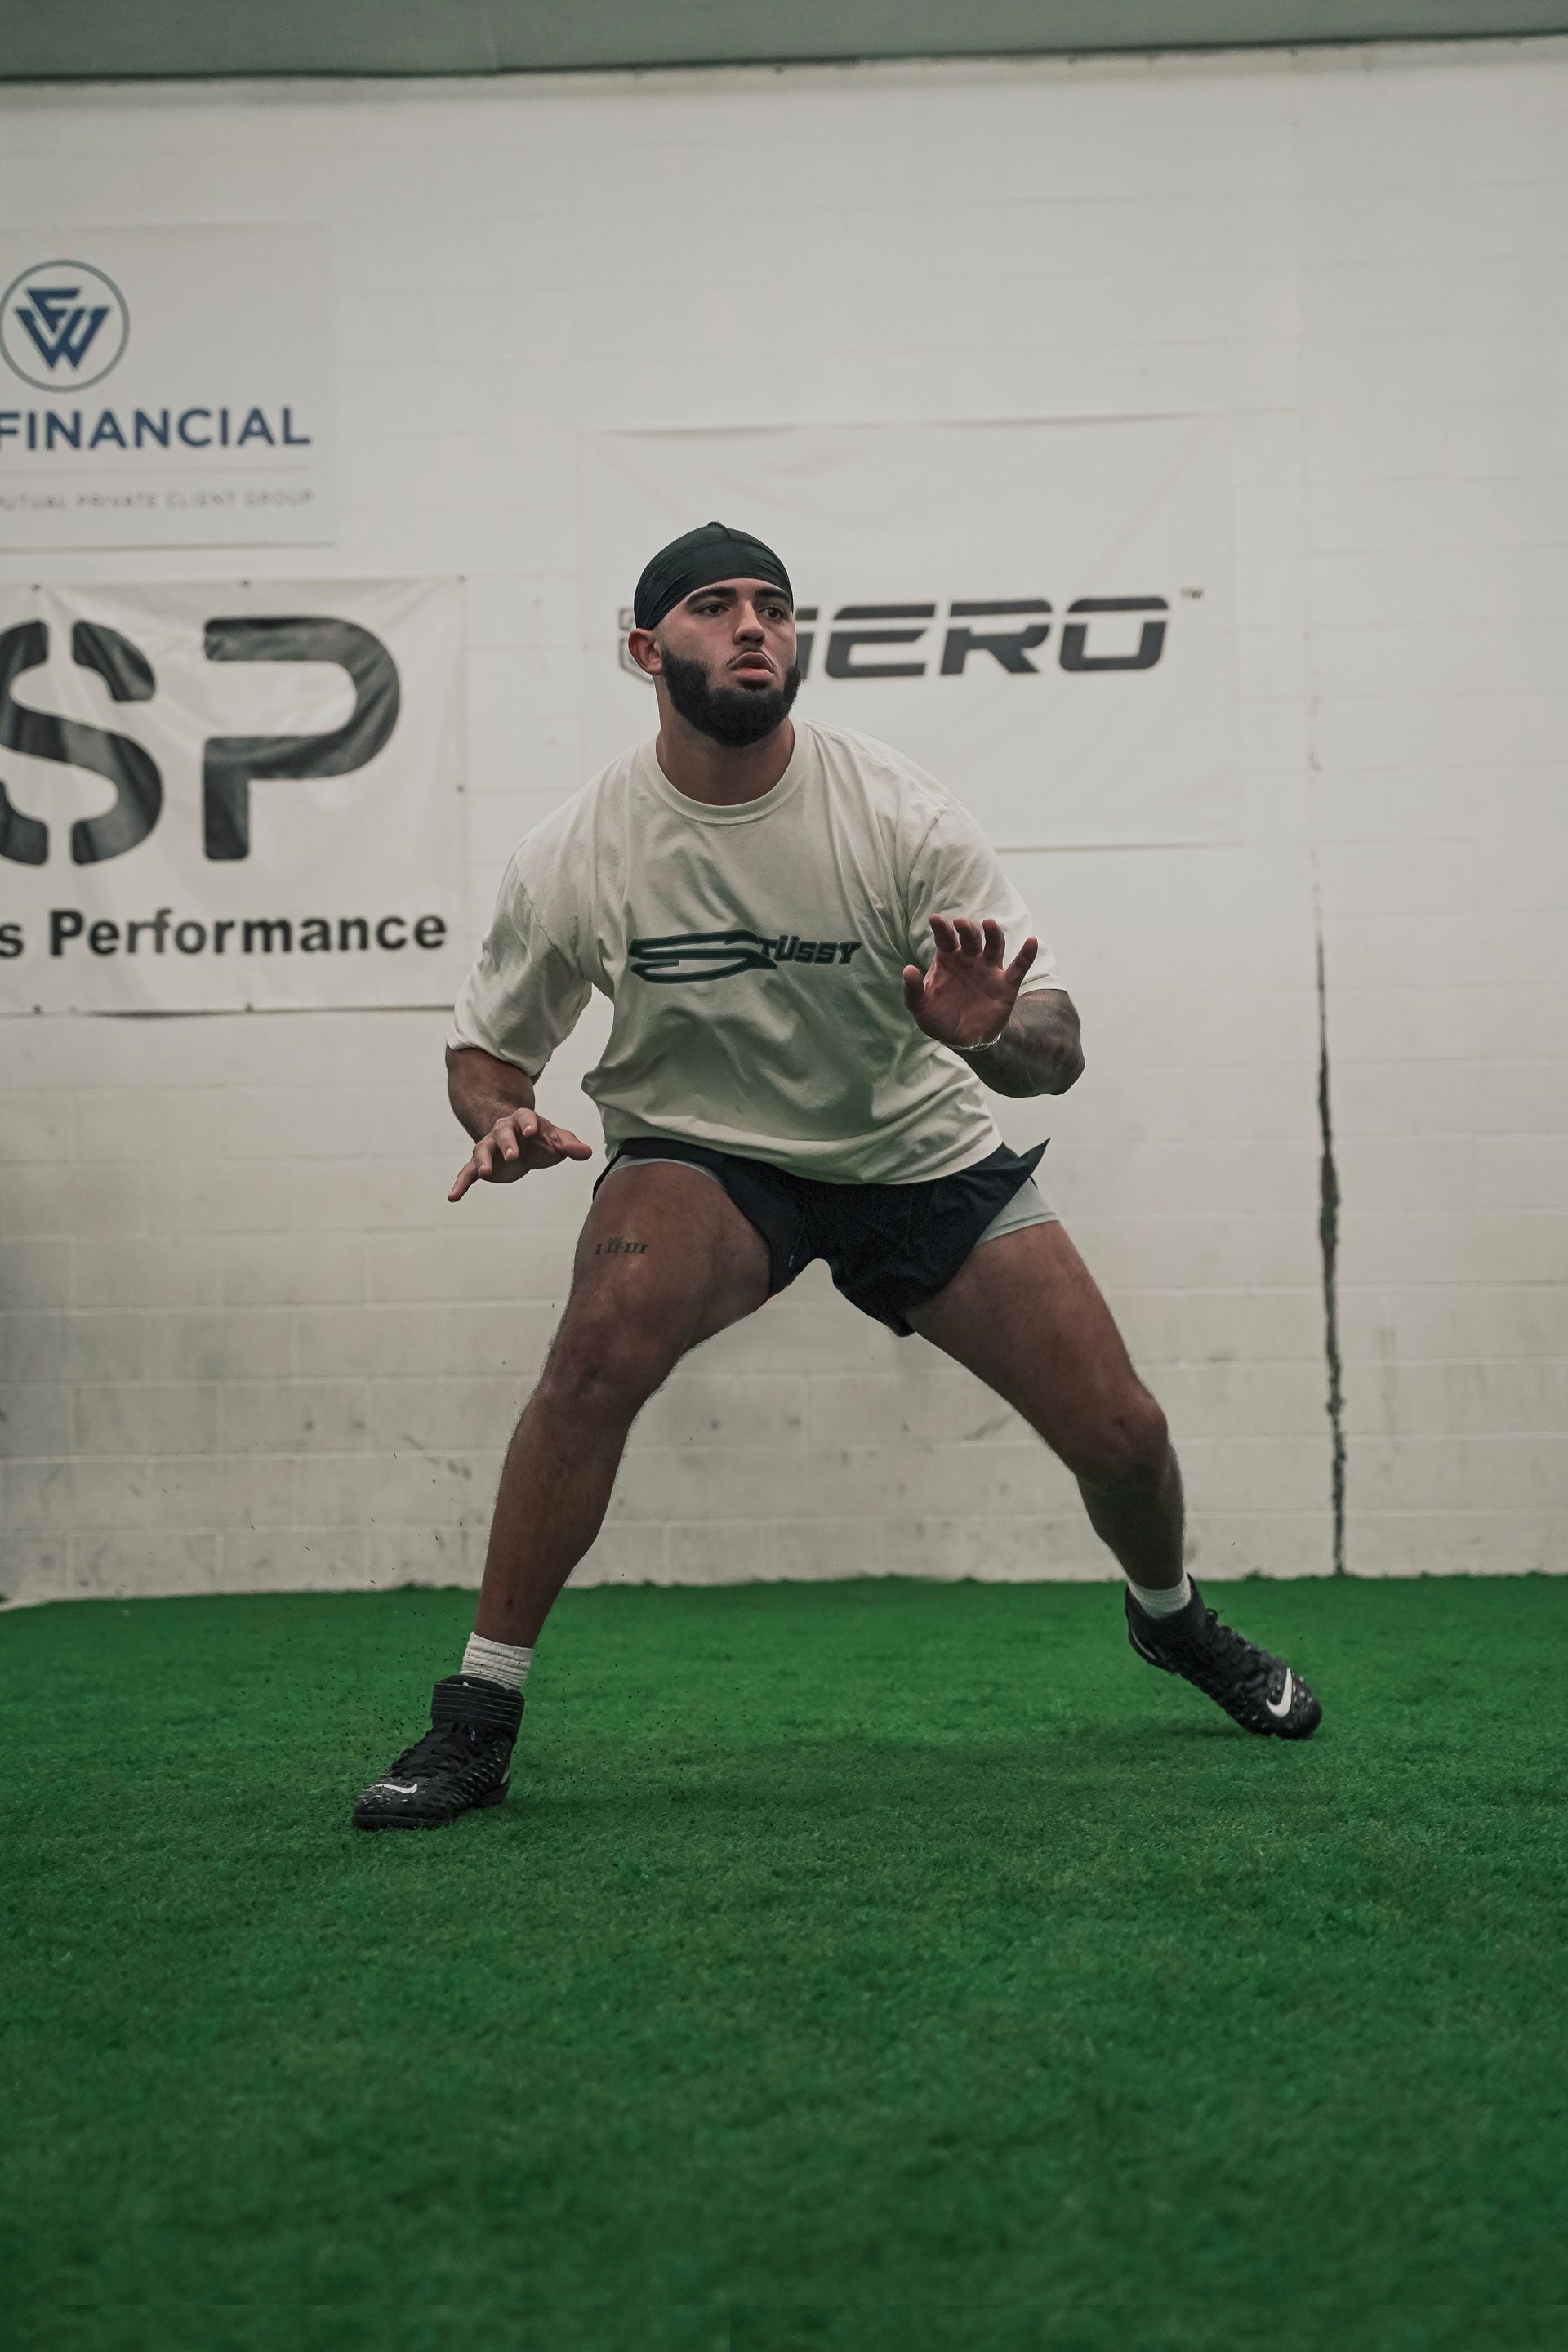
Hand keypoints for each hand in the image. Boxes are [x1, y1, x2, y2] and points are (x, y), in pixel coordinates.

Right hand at [449, 1108, 591, 1201]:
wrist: (522, 1144)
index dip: (527, 1123)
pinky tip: (453, 1197)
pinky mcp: (481, 1165)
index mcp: (523, 1121)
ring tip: (485, 1173)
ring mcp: (489, 1147)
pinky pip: (467, 1172)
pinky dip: (460, 1184)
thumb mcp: (557, 1141)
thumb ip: (570, 1145)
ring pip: (482, 1150)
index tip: (530, 1131)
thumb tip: (587, 1152)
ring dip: (483, 1161)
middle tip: (512, 1156)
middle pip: (501, 1134)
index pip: (525, 1118)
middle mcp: (503, 1131)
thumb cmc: (542, 1140)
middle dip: (506, 1144)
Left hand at [901, 916, 1037, 1051]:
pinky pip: (1018, 967)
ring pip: (994, 946)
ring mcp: (989, 970)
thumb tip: (907, 969)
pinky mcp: (1006, 985)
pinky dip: (1027, 955)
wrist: (962, 1040)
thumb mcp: (920, 1006)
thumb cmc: (939, 1018)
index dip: (941, 928)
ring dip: (992, 934)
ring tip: (988, 924)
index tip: (935, 919)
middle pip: (970, 938)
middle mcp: (969, 959)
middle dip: (966, 929)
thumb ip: (913, 989)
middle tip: (960, 923)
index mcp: (948, 959)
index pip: (945, 939)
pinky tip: (1032, 941)